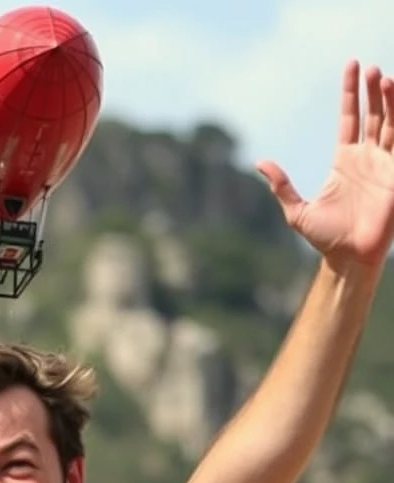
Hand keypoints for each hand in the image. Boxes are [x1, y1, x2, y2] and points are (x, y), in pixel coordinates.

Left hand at [258, 60, 393, 269]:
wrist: (347, 258)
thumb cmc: (324, 238)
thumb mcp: (297, 211)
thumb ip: (281, 185)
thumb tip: (259, 162)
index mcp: (345, 161)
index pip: (350, 118)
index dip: (351, 93)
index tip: (353, 65)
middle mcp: (367, 158)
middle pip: (373, 114)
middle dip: (373, 90)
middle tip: (372, 67)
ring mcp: (385, 165)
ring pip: (391, 123)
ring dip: (391, 101)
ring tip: (386, 77)